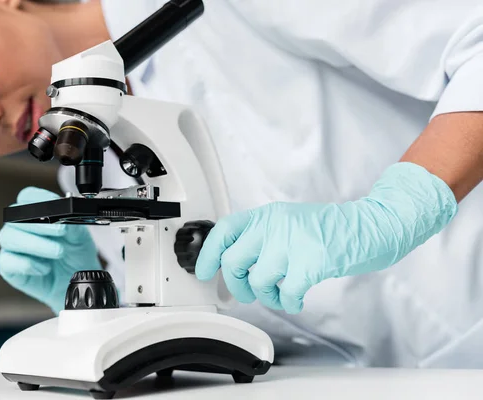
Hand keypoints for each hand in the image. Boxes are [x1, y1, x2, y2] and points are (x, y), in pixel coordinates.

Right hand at [0, 187, 101, 313]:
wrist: (77, 279)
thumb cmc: (76, 254)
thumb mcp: (81, 237)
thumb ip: (72, 225)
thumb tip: (63, 219)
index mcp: (37, 212)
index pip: (28, 196)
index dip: (39, 199)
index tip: (56, 209)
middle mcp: (21, 226)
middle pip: (15, 216)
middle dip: (39, 224)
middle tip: (62, 232)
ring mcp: (13, 246)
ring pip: (9, 237)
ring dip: (35, 244)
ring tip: (58, 252)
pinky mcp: (8, 267)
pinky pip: (7, 260)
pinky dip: (28, 264)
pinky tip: (45, 268)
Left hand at [195, 162, 457, 313]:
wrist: (370, 226)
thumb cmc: (329, 229)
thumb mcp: (288, 222)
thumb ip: (261, 238)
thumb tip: (234, 264)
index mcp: (267, 215)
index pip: (224, 230)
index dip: (209, 253)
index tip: (204, 272)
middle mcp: (275, 225)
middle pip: (233, 261)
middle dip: (237, 285)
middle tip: (246, 292)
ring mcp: (293, 242)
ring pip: (258, 280)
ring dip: (267, 296)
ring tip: (281, 293)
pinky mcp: (312, 262)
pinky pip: (286, 293)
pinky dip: (288, 302)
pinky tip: (295, 298)